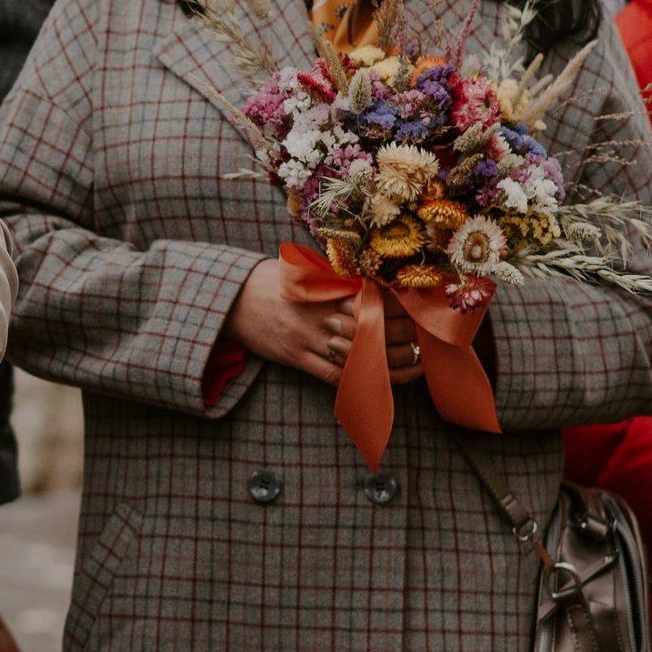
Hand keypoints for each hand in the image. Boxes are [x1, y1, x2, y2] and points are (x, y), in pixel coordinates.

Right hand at [222, 258, 422, 386]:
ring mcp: (305, 338)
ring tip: (416, 363)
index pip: (370, 300)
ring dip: (391, 362)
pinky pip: (333, 374)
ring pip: (356, 355)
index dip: (397, 308)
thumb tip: (376, 281)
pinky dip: (361, 380)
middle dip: (402, 336)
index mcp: (320, 288)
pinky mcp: (295, 357)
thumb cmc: (268, 281)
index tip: (417, 311)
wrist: (228, 300)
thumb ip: (336, 277)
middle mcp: (315, 314)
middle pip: (369, 329)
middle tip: (424, 338)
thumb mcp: (301, 270)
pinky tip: (382, 381)